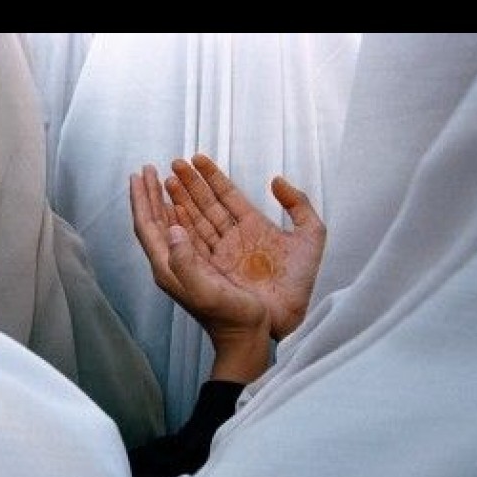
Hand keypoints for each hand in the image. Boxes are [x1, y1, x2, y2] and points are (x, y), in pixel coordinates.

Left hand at [131, 164, 270, 382]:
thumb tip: (173, 229)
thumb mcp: (205, 290)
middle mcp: (171, 264)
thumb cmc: (229, 315)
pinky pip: (184, 233)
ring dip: (162, 201)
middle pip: (153, 222)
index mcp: (167, 268)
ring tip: (161, 179)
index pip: (147, 227)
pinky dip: (180, 214)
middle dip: (148, 195)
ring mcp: (184, 265)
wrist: (244, 335)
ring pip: (167, 225)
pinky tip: (182, 206)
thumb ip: (186, 261)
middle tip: (147, 170)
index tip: (139, 175)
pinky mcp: (199, 266)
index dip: (141, 200)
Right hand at [164, 154, 325, 340]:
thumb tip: (276, 181)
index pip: (227, 194)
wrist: (289, 318)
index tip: (196, 158)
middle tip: (174, 163)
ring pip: (194, 220)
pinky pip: (190, 243)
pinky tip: (168, 212)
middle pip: (205, 204)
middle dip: (189, 183)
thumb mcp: (311, 237)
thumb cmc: (300, 283)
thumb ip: (298, 204)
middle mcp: (232, 238)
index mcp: (253, 226)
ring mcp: (219, 253)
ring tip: (165, 180)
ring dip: (180, 200)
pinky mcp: (209, 269)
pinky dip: (178, 226)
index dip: (212, 176)